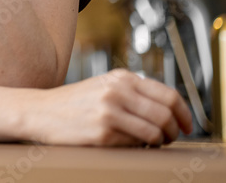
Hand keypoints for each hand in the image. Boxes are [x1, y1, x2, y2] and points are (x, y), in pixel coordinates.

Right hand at [26, 69, 193, 145]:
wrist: (39, 111)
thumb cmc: (72, 103)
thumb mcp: (103, 86)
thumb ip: (132, 92)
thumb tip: (169, 110)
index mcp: (121, 78)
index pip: (168, 95)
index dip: (184, 114)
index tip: (186, 126)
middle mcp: (117, 91)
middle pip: (166, 115)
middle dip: (174, 132)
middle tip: (170, 138)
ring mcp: (110, 111)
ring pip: (155, 132)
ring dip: (159, 142)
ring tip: (151, 144)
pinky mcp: (103, 132)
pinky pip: (135, 144)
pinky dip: (139, 148)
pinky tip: (130, 145)